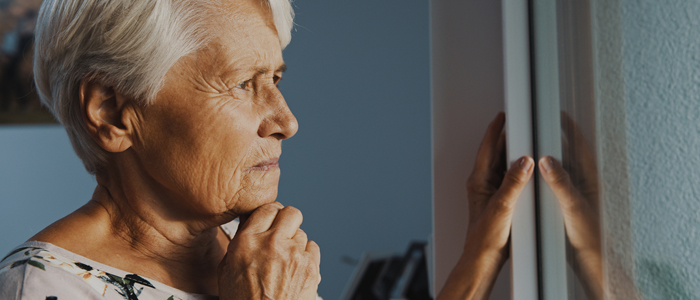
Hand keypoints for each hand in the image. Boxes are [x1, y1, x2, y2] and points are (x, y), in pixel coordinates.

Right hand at [217, 202, 320, 299]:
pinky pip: (313, 247)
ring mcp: (295, 255)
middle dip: (287, 221)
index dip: (269, 214)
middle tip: (282, 232)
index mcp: (248, 242)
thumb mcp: (227, 270)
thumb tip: (250, 227)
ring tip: (286, 258)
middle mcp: (273, 244)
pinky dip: (306, 255)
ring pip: (302, 232)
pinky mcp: (311, 267)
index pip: (266, 208)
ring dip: (295, 241)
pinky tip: (296, 267)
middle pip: (290, 213)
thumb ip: (241, 243)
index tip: (269, 220)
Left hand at [438, 112, 533, 299]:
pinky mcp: (500, 201)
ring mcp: (491, 192)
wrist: (484, 258)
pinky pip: (509, 179)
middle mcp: (483, 183)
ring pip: (503, 165)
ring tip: (528, 140)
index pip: (487, 148)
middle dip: (507, 137)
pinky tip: (530, 170)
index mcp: (478, 181)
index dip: (495, 130)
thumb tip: (524, 161)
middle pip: (495, 153)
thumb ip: (513, 182)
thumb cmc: (485, 237)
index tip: (503, 116)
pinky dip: (518, 170)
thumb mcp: (502, 206)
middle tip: (521, 123)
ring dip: (514, 154)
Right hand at [539, 112, 602, 298]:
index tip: (558, 115)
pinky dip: (543, 179)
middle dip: (554, 141)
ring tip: (531, 150)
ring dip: (547, 161)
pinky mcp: (567, 207)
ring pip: (560, 171)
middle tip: (538, 129)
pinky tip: (532, 182)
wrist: (592, 261)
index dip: (569, 128)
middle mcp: (583, 184)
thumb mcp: (572, 205)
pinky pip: (554, 186)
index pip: (580, 146)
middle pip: (568, 155)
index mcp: (589, 179)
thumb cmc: (590, 236)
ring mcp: (575, 195)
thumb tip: (548, 160)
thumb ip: (560, 182)